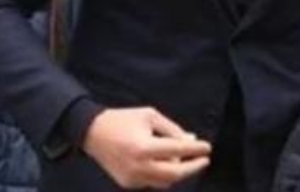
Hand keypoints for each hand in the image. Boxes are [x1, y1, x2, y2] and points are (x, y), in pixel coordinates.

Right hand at [81, 106, 211, 188]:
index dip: (196, 150)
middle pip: (176, 173)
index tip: (207, 147)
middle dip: (193, 167)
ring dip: (178, 172)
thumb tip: (191, 141)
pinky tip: (163, 164)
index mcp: (144, 147)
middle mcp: (139, 166)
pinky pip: (152, 182)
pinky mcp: (128, 183)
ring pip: (166, 181)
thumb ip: (172, 129)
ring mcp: (133, 178)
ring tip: (183, 160)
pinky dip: (162, 174)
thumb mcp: (149, 116)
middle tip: (203, 160)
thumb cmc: (121, 120)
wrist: (91, 132)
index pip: (178, 151)